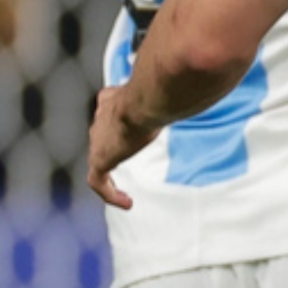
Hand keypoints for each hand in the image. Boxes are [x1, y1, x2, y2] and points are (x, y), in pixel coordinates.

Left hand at [87, 84, 161, 209]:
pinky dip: (111, 194)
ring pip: (98, 160)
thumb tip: (190, 85)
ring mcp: (97, 139)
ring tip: (125, 193)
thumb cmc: (158, 92)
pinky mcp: (99, 159)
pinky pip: (98, 182)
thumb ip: (168, 92)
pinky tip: (127, 202)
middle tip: (128, 161)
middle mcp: (100, 117)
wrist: (145, 101)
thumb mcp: (163, 90)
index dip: (117, 124)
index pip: (107, 111)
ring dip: (110, 175)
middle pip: (100, 136)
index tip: (131, 136)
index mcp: (110, 99)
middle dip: (113, 149)